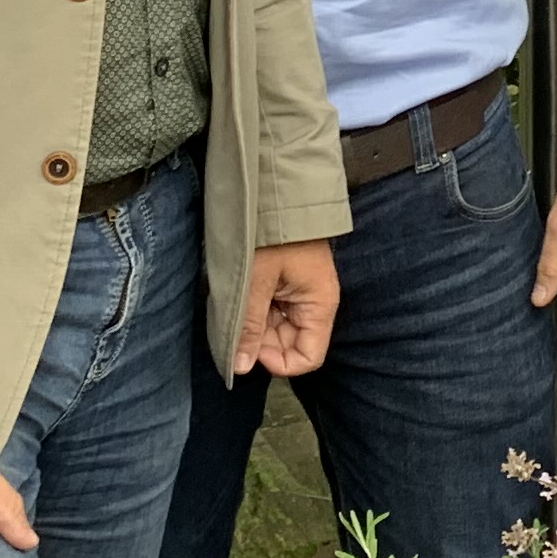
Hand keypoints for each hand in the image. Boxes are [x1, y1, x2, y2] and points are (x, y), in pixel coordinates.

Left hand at [234, 238, 338, 375]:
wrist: (275, 190)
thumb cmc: (271, 232)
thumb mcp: (257, 281)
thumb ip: (250, 326)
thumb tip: (240, 367)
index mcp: (319, 304)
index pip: (308, 357)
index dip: (277, 361)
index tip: (250, 346)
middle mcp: (313, 303)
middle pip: (288, 344)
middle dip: (260, 340)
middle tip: (237, 318)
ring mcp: (299, 294)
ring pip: (275, 329)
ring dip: (253, 324)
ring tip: (237, 301)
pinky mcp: (285, 284)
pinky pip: (270, 311)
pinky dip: (253, 310)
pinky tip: (241, 294)